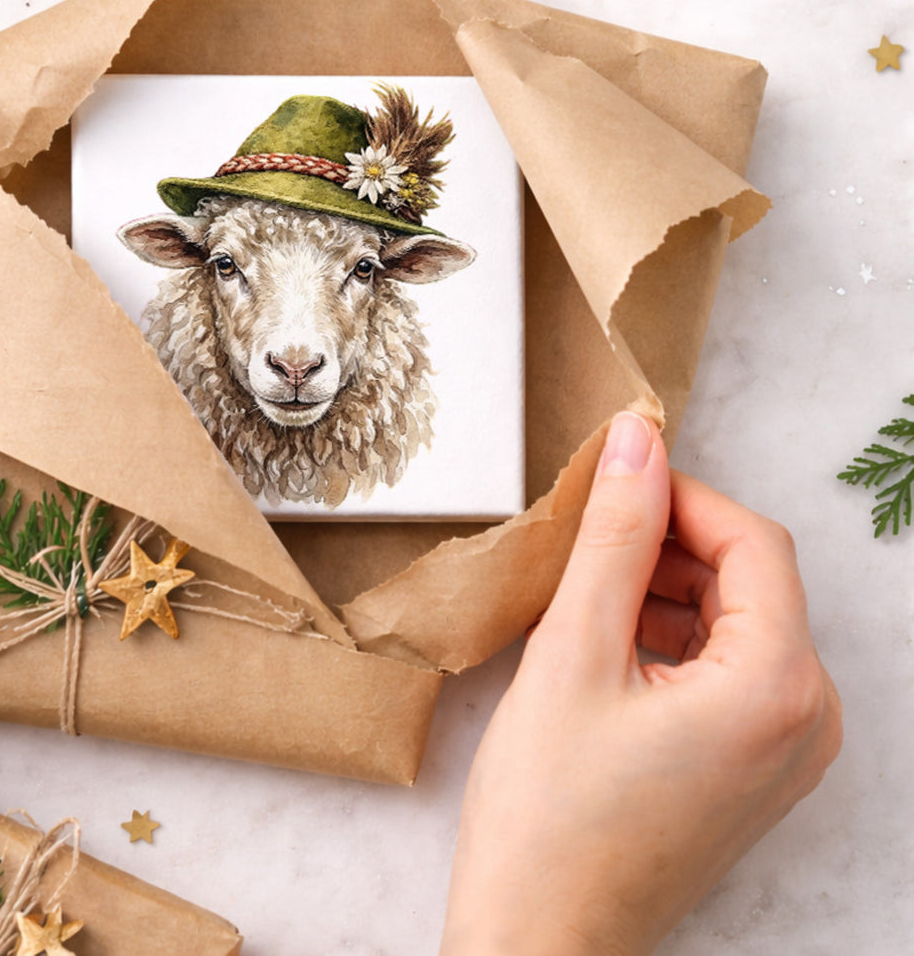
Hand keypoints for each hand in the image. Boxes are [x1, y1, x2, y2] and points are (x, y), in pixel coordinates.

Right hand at [441, 411, 842, 955]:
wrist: (540, 940)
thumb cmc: (549, 815)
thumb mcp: (573, 652)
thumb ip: (613, 536)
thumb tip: (637, 442)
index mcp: (779, 687)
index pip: (752, 541)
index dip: (680, 497)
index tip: (609, 481)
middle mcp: (808, 721)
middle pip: (749, 580)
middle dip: (667, 546)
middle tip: (581, 544)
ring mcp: (787, 752)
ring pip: (735, 623)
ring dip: (663, 591)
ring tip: (581, 599)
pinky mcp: (755, 770)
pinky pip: (728, 671)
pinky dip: (670, 640)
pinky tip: (602, 648)